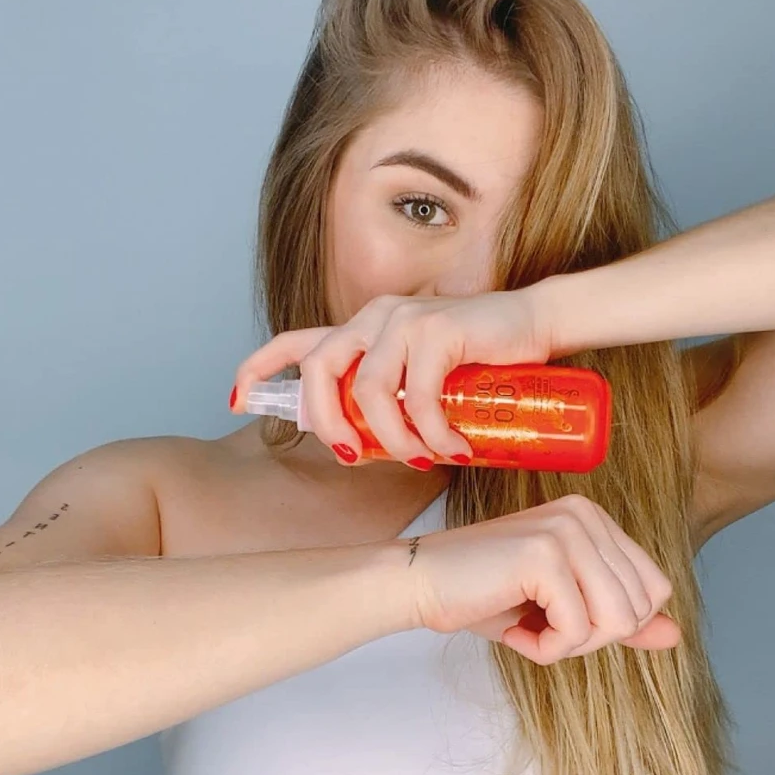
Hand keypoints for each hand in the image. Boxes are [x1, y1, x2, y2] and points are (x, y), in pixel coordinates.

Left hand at [232, 288, 552, 464]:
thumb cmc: (481, 359)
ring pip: (367, 390)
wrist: (537, 326)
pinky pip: (416, 396)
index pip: (297, 340)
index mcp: (364, 327)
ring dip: (390, 439)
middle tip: (352, 457)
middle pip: (319, 369)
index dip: (259, 369)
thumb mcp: (425, 378)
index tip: (236, 400)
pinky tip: (453, 449)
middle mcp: (375, 316)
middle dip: (326, 422)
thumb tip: (372, 450)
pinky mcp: (436, 329)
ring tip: (422, 458)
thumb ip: (394, 398)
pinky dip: (431, 433)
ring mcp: (403, 319)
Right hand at [405, 493, 679, 664]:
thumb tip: (675, 637)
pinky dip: (546, 648)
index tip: (561, 616)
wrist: (420, 583)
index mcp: (594, 518)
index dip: (611, 623)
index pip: (653, 588)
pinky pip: (577, 630)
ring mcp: (567, 529)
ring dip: (570, 644)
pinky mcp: (545, 553)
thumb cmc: (484, 594)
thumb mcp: (562, 608)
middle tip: (540, 624)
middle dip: (590, 637)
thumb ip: (618, 616)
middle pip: (639, 608)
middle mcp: (586, 515)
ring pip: (617, 621)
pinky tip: (513, 629)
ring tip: (529, 626)